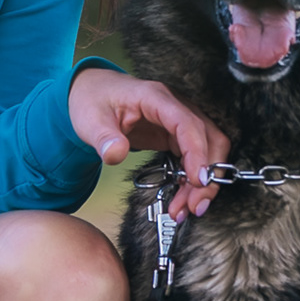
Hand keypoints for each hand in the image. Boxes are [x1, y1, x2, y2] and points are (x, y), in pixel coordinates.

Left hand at [68, 67, 230, 218]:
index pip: (188, 124)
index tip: (197, 181)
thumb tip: (116, 154)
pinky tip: (183, 197)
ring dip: (204, 180)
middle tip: (194, 206)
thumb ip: (104, 138)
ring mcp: (178, 120)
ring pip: (208, 149)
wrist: (92, 92)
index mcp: (156, 98)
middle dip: (208, 174)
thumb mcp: (91, 120)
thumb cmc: (92, 101)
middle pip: (208, 138)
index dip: (197, 153)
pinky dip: (193, 178)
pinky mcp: (176, 134)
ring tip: (187, 208)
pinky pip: (195, 156)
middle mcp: (174, 106)